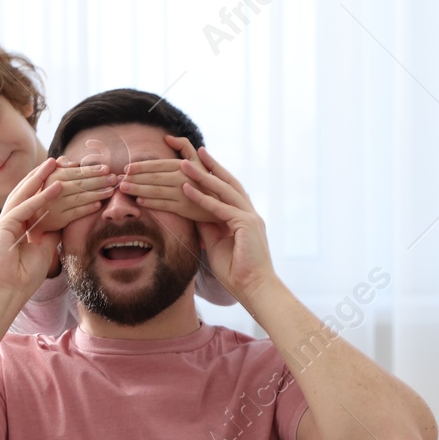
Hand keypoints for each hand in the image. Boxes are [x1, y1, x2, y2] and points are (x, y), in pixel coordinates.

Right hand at [0, 158, 76, 305]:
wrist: (6, 293)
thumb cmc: (24, 277)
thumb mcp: (44, 248)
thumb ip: (51, 232)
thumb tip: (65, 219)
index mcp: (16, 226)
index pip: (31, 199)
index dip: (44, 185)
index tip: (60, 173)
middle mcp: (7, 221)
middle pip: (24, 191)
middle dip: (40, 174)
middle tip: (56, 159)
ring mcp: (3, 223)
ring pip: (22, 194)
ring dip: (40, 178)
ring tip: (55, 163)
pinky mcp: (1, 228)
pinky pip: (24, 208)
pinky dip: (41, 197)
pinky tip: (56, 187)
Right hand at [29, 158, 117, 231]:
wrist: (35, 215)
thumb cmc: (48, 190)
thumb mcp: (50, 175)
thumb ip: (61, 166)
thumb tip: (75, 163)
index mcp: (53, 176)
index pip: (76, 172)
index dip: (93, 170)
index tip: (107, 169)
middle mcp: (53, 190)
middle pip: (81, 184)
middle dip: (99, 181)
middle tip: (114, 178)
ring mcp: (56, 206)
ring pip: (80, 198)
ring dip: (98, 194)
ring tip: (111, 191)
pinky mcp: (59, 220)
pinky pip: (76, 213)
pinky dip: (88, 208)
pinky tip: (99, 205)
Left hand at [115, 135, 219, 222]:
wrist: (221, 203)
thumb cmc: (206, 179)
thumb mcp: (199, 159)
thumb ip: (184, 146)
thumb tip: (167, 137)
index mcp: (184, 165)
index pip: (157, 165)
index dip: (140, 166)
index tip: (126, 168)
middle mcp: (183, 178)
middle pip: (153, 178)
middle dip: (134, 179)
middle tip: (119, 179)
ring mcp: (183, 194)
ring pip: (155, 191)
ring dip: (137, 190)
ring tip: (124, 189)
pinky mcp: (184, 209)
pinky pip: (163, 205)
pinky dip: (150, 203)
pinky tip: (139, 200)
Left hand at [177, 146, 276, 302]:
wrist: (255, 288)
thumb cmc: (236, 273)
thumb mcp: (216, 244)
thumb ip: (208, 227)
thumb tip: (193, 214)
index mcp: (245, 219)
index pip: (229, 192)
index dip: (215, 177)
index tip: (201, 163)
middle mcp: (250, 214)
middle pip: (230, 184)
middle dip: (213, 166)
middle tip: (198, 150)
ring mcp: (250, 218)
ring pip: (224, 191)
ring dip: (203, 176)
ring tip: (183, 163)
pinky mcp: (247, 225)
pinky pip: (220, 208)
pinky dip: (202, 198)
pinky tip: (187, 188)